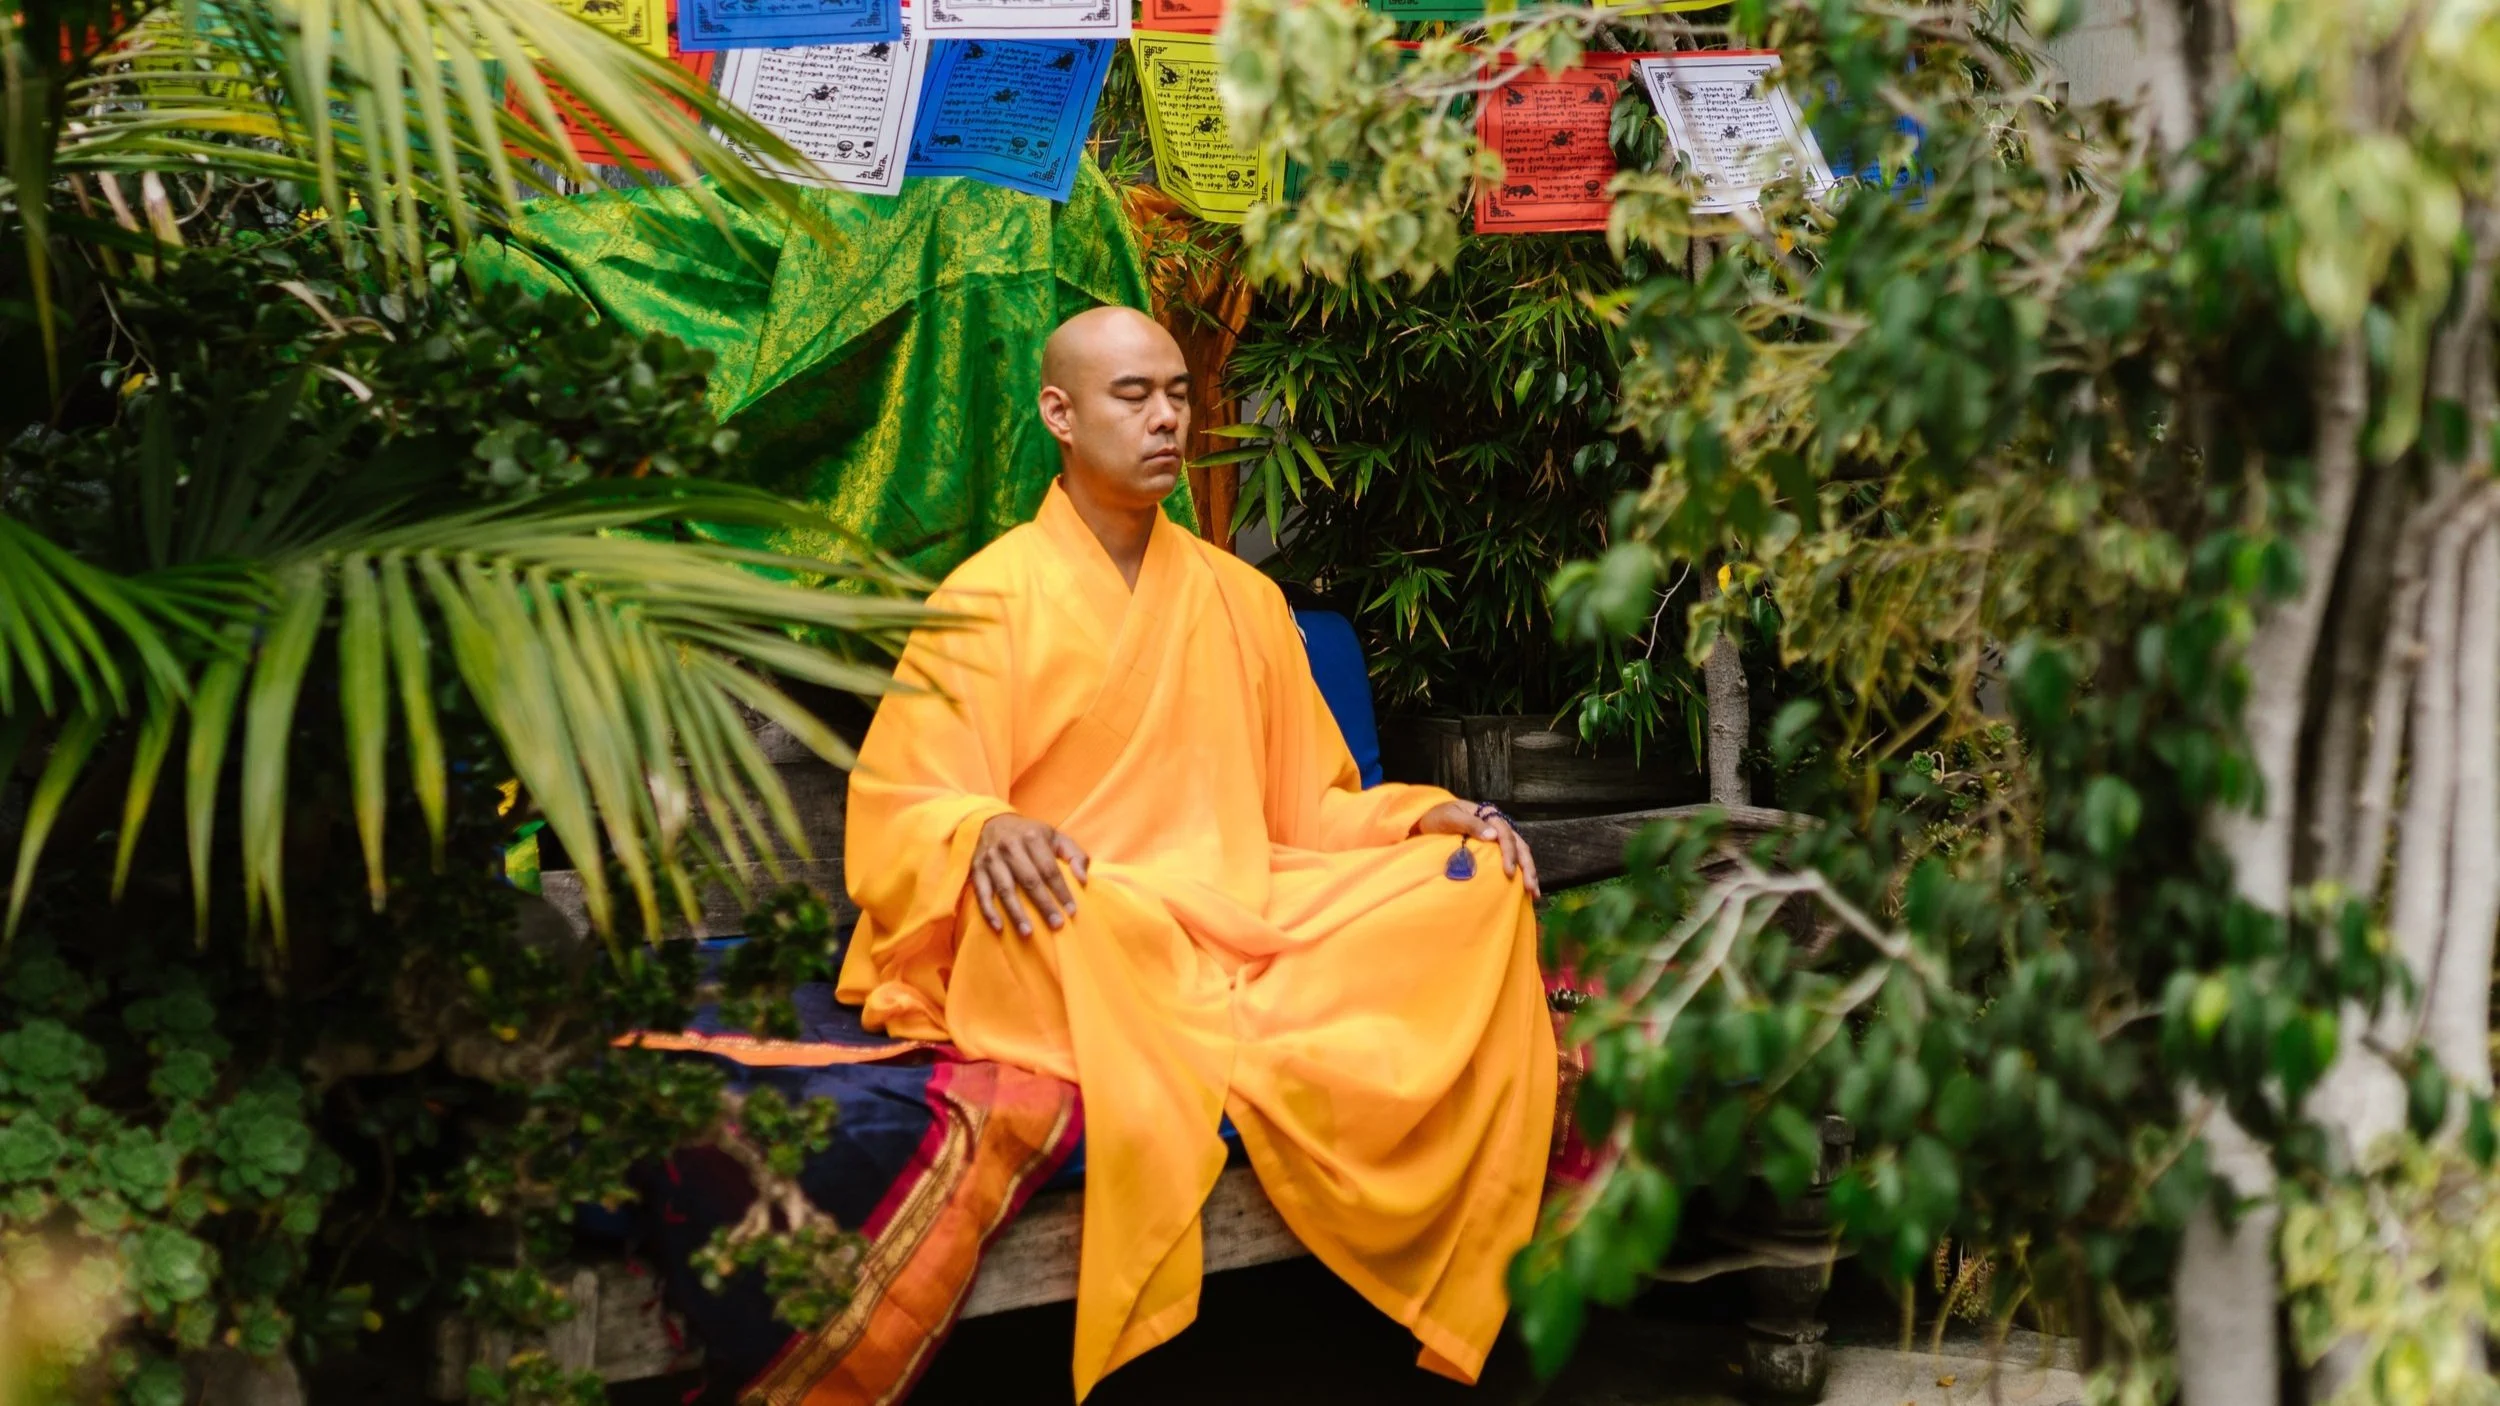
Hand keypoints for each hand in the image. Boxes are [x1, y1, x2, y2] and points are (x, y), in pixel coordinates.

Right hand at [970, 813, 1090, 934]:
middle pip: (1029, 880)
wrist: (991, 822)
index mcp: (1032, 838)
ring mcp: (991, 859)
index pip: (1049, 869)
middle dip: (1044, 905)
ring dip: (1016, 913)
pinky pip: (982, 893)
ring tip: (1028, 932)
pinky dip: (989, 911)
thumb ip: (1075, 854)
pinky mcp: (976, 869)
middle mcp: (1010, 847)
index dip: (1061, 891)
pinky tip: (999, 927)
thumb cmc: (1029, 835)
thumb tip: (1083, 879)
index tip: (1072, 910)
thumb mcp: (1055, 836)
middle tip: (1056, 925)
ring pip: (1005, 889)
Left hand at [1414, 800, 1539, 898]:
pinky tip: (1524, 889)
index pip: (1506, 835)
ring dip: (1529, 872)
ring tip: (1534, 893)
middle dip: (1528, 867)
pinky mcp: (1495, 849)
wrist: (1430, 817)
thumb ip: (1470, 824)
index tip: (1509, 872)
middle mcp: (1499, 827)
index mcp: (1490, 817)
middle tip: (1530, 888)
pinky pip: (1512, 859)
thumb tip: (1493, 836)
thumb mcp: (1450, 817)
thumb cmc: (1439, 816)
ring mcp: (1498, 838)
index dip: (1509, 853)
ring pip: (1521, 853)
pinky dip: (1520, 873)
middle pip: (1520, 846)